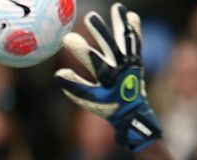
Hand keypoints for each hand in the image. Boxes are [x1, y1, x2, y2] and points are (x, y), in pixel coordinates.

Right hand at [54, 3, 161, 152]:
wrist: (132, 111)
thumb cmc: (107, 106)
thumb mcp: (88, 100)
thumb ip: (74, 86)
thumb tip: (59, 73)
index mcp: (107, 78)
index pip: (92, 60)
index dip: (80, 49)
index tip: (66, 38)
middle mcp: (120, 67)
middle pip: (110, 45)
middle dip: (100, 31)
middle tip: (90, 16)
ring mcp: (131, 62)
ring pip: (126, 39)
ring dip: (120, 23)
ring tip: (117, 7)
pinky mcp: (137, 59)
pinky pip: (136, 42)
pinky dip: (134, 29)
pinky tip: (131, 16)